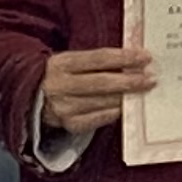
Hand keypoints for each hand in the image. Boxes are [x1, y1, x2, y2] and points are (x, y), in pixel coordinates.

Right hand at [39, 46, 156, 138]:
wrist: (31, 98)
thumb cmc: (61, 76)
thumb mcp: (71, 62)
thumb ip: (97, 61)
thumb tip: (133, 60)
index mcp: (62, 63)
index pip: (99, 58)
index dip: (124, 57)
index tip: (145, 57)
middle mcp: (60, 85)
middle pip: (102, 83)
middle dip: (130, 81)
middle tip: (151, 79)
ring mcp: (63, 107)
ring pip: (101, 102)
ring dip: (125, 98)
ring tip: (143, 92)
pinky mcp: (67, 124)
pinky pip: (97, 119)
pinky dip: (113, 113)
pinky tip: (125, 108)